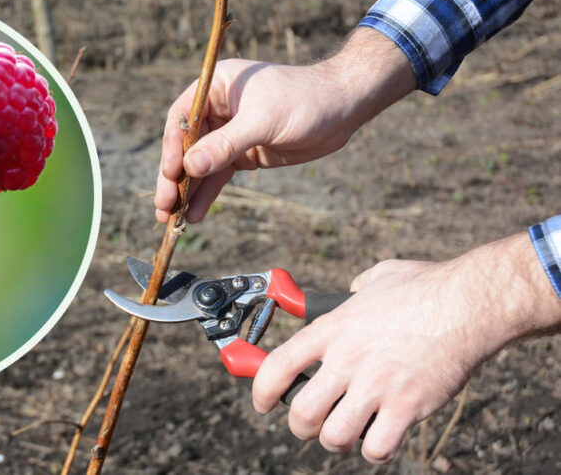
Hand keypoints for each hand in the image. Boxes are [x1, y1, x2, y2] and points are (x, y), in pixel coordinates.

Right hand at [155, 28, 416, 222]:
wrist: (344, 107)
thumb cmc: (306, 99)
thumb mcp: (264, 120)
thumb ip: (226, 144)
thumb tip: (191, 167)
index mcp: (217, 86)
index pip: (182, 118)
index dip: (173, 147)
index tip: (171, 174)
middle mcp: (218, 109)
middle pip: (186, 146)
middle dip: (174, 177)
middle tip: (163, 206)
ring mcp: (229, 133)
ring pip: (200, 165)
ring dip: (187, 192)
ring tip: (172, 219)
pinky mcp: (243, 154)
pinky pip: (218, 176)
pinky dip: (207, 195)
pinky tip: (195, 214)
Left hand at [251, 233, 560, 463]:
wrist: (468, 302)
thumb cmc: (426, 287)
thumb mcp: (376, 278)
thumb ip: (353, 291)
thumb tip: (351, 291)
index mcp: (332, 329)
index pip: (277, 367)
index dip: (261, 391)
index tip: (262, 402)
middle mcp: (347, 359)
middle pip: (301, 413)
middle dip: (301, 426)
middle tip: (311, 423)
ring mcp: (376, 385)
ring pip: (334, 436)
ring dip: (338, 440)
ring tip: (349, 430)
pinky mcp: (407, 406)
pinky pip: (377, 448)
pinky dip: (376, 450)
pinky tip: (382, 435)